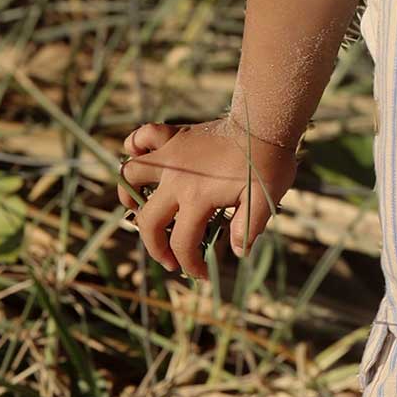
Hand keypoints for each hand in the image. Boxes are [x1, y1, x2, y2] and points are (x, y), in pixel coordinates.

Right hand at [116, 117, 300, 279]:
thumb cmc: (267, 162)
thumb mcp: (264, 199)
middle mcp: (177, 178)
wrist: (264, 122)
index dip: (189, 265)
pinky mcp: (175, 135)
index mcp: (198, 198)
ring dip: (129, 194)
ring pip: (132, 175)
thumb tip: (238, 253)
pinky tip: (142, 158)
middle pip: (149, 220)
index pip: (182, 243)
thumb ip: (248, 227)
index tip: (200, 275)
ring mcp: (171, 155)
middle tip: (170, 259)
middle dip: (155, 247)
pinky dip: (136, 146)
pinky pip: (143, 136)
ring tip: (140, 209)